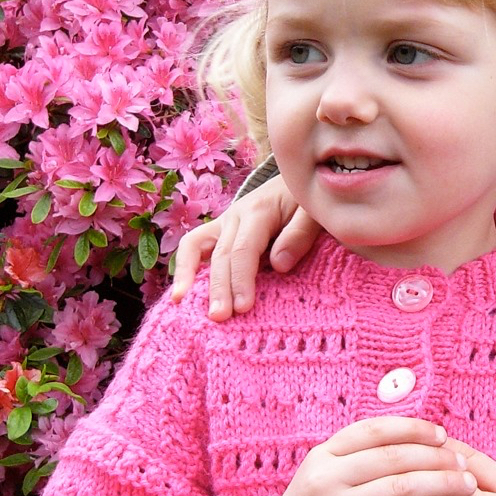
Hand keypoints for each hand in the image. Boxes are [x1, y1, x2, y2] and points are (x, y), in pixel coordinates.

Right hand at [169, 177, 322, 320]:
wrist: (300, 178)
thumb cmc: (308, 201)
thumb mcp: (313, 212)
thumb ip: (300, 235)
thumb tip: (278, 265)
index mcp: (259, 211)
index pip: (243, 249)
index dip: (241, 279)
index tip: (243, 307)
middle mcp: (235, 216)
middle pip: (220, 254)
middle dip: (218, 288)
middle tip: (219, 317)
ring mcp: (224, 223)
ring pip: (196, 246)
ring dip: (188, 275)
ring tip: (181, 303)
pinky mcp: (220, 231)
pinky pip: (194, 246)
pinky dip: (184, 267)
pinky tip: (181, 292)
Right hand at [255, 419, 476, 495]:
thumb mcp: (324, 470)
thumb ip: (358, 452)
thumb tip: (412, 432)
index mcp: (324, 455)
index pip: (376, 431)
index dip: (414, 429)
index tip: (442, 435)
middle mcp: (327, 479)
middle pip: (394, 459)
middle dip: (437, 459)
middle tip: (463, 464)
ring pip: (399, 491)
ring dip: (439, 487)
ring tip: (464, 488)